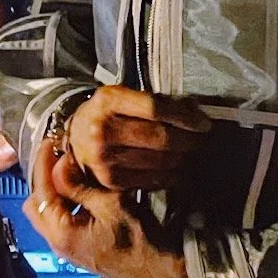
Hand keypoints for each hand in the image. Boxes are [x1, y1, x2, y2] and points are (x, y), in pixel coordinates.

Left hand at [26, 134, 188, 277]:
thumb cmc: (141, 240)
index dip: (44, 163)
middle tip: (59, 156)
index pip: (40, 191)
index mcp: (62, 232)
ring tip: (72, 169)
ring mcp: (67, 247)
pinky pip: (61, 220)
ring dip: (55, 190)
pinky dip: (66, 202)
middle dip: (44, 178)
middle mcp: (57, 243)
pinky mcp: (78, 247)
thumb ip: (81, 186)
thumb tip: (59, 165)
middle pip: (36, 203)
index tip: (51, 143)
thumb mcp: (112, 205)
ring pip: (47, 212)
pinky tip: (83, 189)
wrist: (160, 270)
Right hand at [63, 86, 210, 191]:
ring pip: (160, 161)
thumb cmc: (105, 114)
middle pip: (160, 137)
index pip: (155, 108)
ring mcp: (104, 158)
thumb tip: (194, 112)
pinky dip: (170, 176)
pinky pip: (151, 180)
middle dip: (189, 141)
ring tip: (191, 154)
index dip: (185, 117)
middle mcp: (103, 130)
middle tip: (201, 141)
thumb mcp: (122, 96)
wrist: (73, 138)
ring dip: (183, 159)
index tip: (204, 124)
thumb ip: (154, 102)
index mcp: (108, 101)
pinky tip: (177, 169)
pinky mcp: (110, 180)